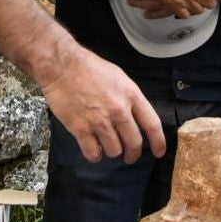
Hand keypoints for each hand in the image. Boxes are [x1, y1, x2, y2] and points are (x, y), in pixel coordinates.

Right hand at [37, 46, 166, 163]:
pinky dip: (95, 155)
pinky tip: (93, 149)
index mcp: (131, 95)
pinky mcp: (80, 128)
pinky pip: (93, 153)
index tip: (158, 152)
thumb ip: (130, 98)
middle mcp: (118, 110)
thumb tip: (135, 117)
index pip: (152, 124)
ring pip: (114, 151)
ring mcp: (99, 121)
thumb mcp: (119, 77)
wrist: (62, 65)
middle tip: (129, 156)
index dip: (158, 142)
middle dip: (133, 154)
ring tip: (106, 145)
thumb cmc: (89, 68)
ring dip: (112, 152)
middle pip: (134, 143)